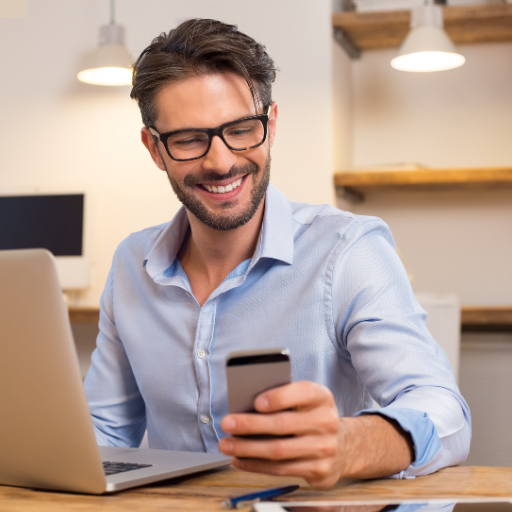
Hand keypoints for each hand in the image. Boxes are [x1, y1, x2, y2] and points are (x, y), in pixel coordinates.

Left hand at [219, 381, 343, 487]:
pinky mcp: (318, 470)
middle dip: (251, 424)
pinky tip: (240, 459)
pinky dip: (256, 465)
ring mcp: (325, 448)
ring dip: (247, 448)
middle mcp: (326, 421)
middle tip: (227, 423)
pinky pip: (281, 469)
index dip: (279, 397)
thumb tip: (245, 405)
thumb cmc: (310, 416)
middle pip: (284, 424)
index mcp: (322, 397)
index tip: (256, 402)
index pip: (302, 392)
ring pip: (279, 450)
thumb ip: (282, 398)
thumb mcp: (303, 400)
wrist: (342, 445)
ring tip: (227, 444)